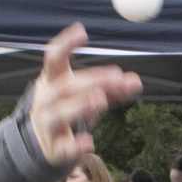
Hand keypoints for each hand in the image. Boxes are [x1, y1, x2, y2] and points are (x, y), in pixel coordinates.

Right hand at [28, 25, 143, 165]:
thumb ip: (112, 89)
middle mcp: (45, 101)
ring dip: (79, 106)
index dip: (65, 44)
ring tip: (100, 100)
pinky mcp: (54, 150)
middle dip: (90, 80)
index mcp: (51, 81)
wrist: (46, 146)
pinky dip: (76, 146)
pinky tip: (89, 143)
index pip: (53, 58)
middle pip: (63, 87)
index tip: (82, 31)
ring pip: (58, 114)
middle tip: (115, 77)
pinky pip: (63, 148)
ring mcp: (47, 125)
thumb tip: (135, 81)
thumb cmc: (70, 111)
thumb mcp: (89, 95)